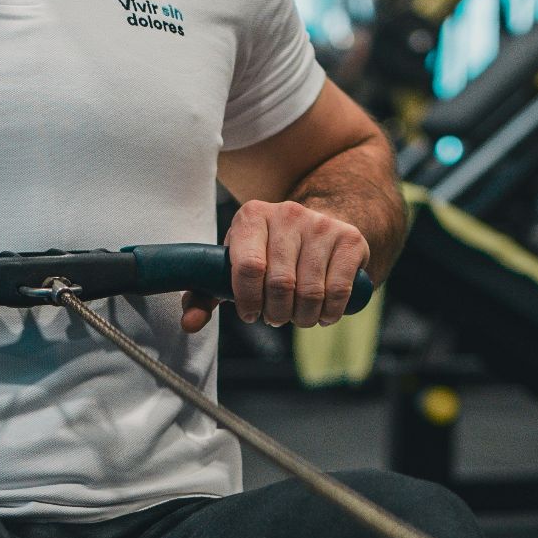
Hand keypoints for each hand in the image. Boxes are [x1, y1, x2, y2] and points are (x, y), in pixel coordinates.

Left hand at [183, 200, 368, 332]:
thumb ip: (206, 293)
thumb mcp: (234, 264)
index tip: (250, 313)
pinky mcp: (349, 239)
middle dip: (276, 313)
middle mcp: (287, 213)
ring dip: (302, 317)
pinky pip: (338, 291)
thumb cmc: (268, 252)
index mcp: (251, 216)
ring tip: (296, 315)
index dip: (248, 300)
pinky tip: (322, 313)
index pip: (248, 267)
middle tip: (275, 317)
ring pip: (310, 292)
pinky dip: (328, 313)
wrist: (320, 225)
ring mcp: (321, 225)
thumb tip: (189, 323)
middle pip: (280, 284)